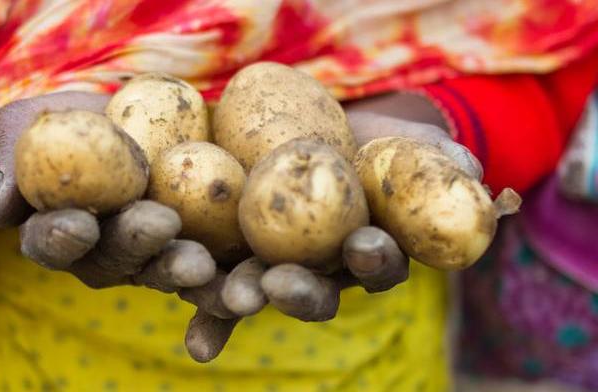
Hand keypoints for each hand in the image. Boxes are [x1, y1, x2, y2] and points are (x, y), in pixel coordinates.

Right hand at [0, 91, 217, 311]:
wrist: (153, 110)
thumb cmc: (83, 114)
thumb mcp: (37, 118)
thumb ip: (14, 154)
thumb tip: (4, 210)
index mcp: (63, 230)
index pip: (52, 240)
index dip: (61, 237)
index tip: (79, 224)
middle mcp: (109, 254)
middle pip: (116, 261)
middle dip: (136, 246)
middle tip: (158, 225)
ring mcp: (157, 258)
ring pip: (166, 274)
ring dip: (183, 274)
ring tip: (203, 266)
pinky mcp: (205, 254)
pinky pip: (214, 279)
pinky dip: (224, 294)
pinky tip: (242, 300)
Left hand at [181, 93, 484, 361]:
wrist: (318, 123)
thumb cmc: (375, 141)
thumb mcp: (410, 143)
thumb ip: (440, 161)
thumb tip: (475, 174)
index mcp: (369, 251)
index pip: (378, 265)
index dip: (374, 259)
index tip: (364, 246)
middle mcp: (323, 269)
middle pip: (314, 290)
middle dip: (299, 291)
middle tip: (279, 285)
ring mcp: (275, 262)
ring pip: (260, 288)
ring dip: (243, 298)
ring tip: (229, 297)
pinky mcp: (233, 251)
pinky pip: (215, 281)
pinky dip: (207, 312)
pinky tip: (197, 343)